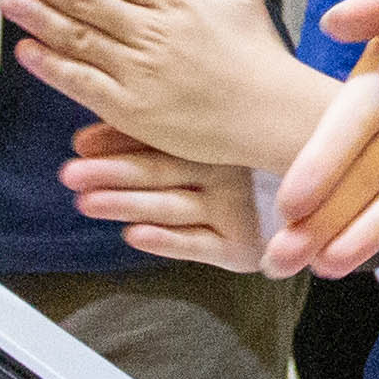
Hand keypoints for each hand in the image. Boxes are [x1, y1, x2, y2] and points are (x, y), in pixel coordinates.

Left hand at [4, 0, 332, 171]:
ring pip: (80, 39)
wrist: (275, 115)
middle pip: (88, 0)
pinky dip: (54, 67)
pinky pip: (86, 85)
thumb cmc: (256, 51)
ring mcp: (144, 72)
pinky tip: (28, 51)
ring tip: (8, 0)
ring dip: (40, 17)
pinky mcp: (136, 111)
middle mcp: (156, 32)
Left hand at [58, 122, 266, 269]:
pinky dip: (165, 242)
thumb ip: (158, 130)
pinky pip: (197, 245)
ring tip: (86, 202)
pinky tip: (134, 236)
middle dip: (112, 171)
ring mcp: (237, 210)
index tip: (80, 143)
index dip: (119, 138)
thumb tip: (88, 135)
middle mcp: (230, 170)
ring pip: (172, 205)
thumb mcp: (211, 138)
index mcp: (220, 137)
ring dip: (126, 203)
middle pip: (162, 169)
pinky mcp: (240, 249)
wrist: (307, 210)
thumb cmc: (244, 170)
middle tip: (71, 174)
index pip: (162, 135)